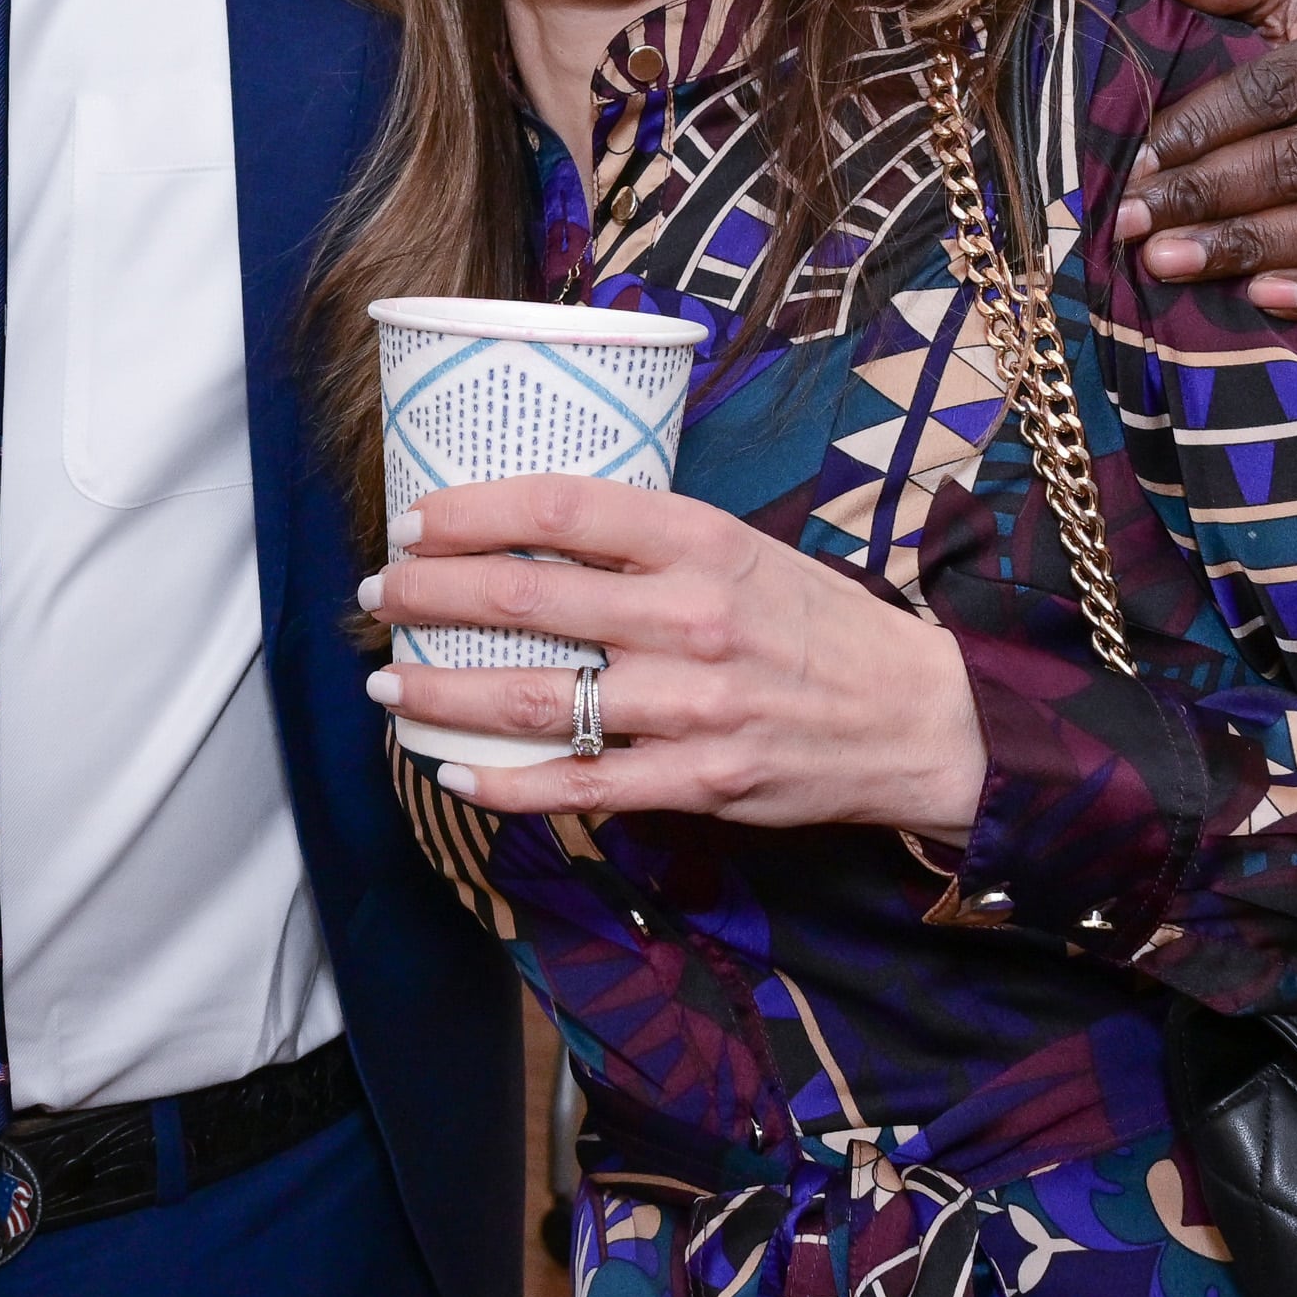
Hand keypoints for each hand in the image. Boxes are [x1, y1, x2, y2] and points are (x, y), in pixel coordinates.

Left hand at [355, 477, 988, 840]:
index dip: (470, 514)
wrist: (916, 717)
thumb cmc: (815, 624)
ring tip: (387, 686)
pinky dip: (502, 784)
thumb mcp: (742, 548)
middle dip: (428, 596)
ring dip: (440, 693)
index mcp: (700, 541)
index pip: (559, 509)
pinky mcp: (696, 782)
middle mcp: (688, 617)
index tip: (416, 521)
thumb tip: (534, 535)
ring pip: (532, 698)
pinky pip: (576, 786)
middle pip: (523, 599)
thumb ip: (648, 542)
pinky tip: (451, 771)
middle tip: (379, 595)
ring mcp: (690, 706)